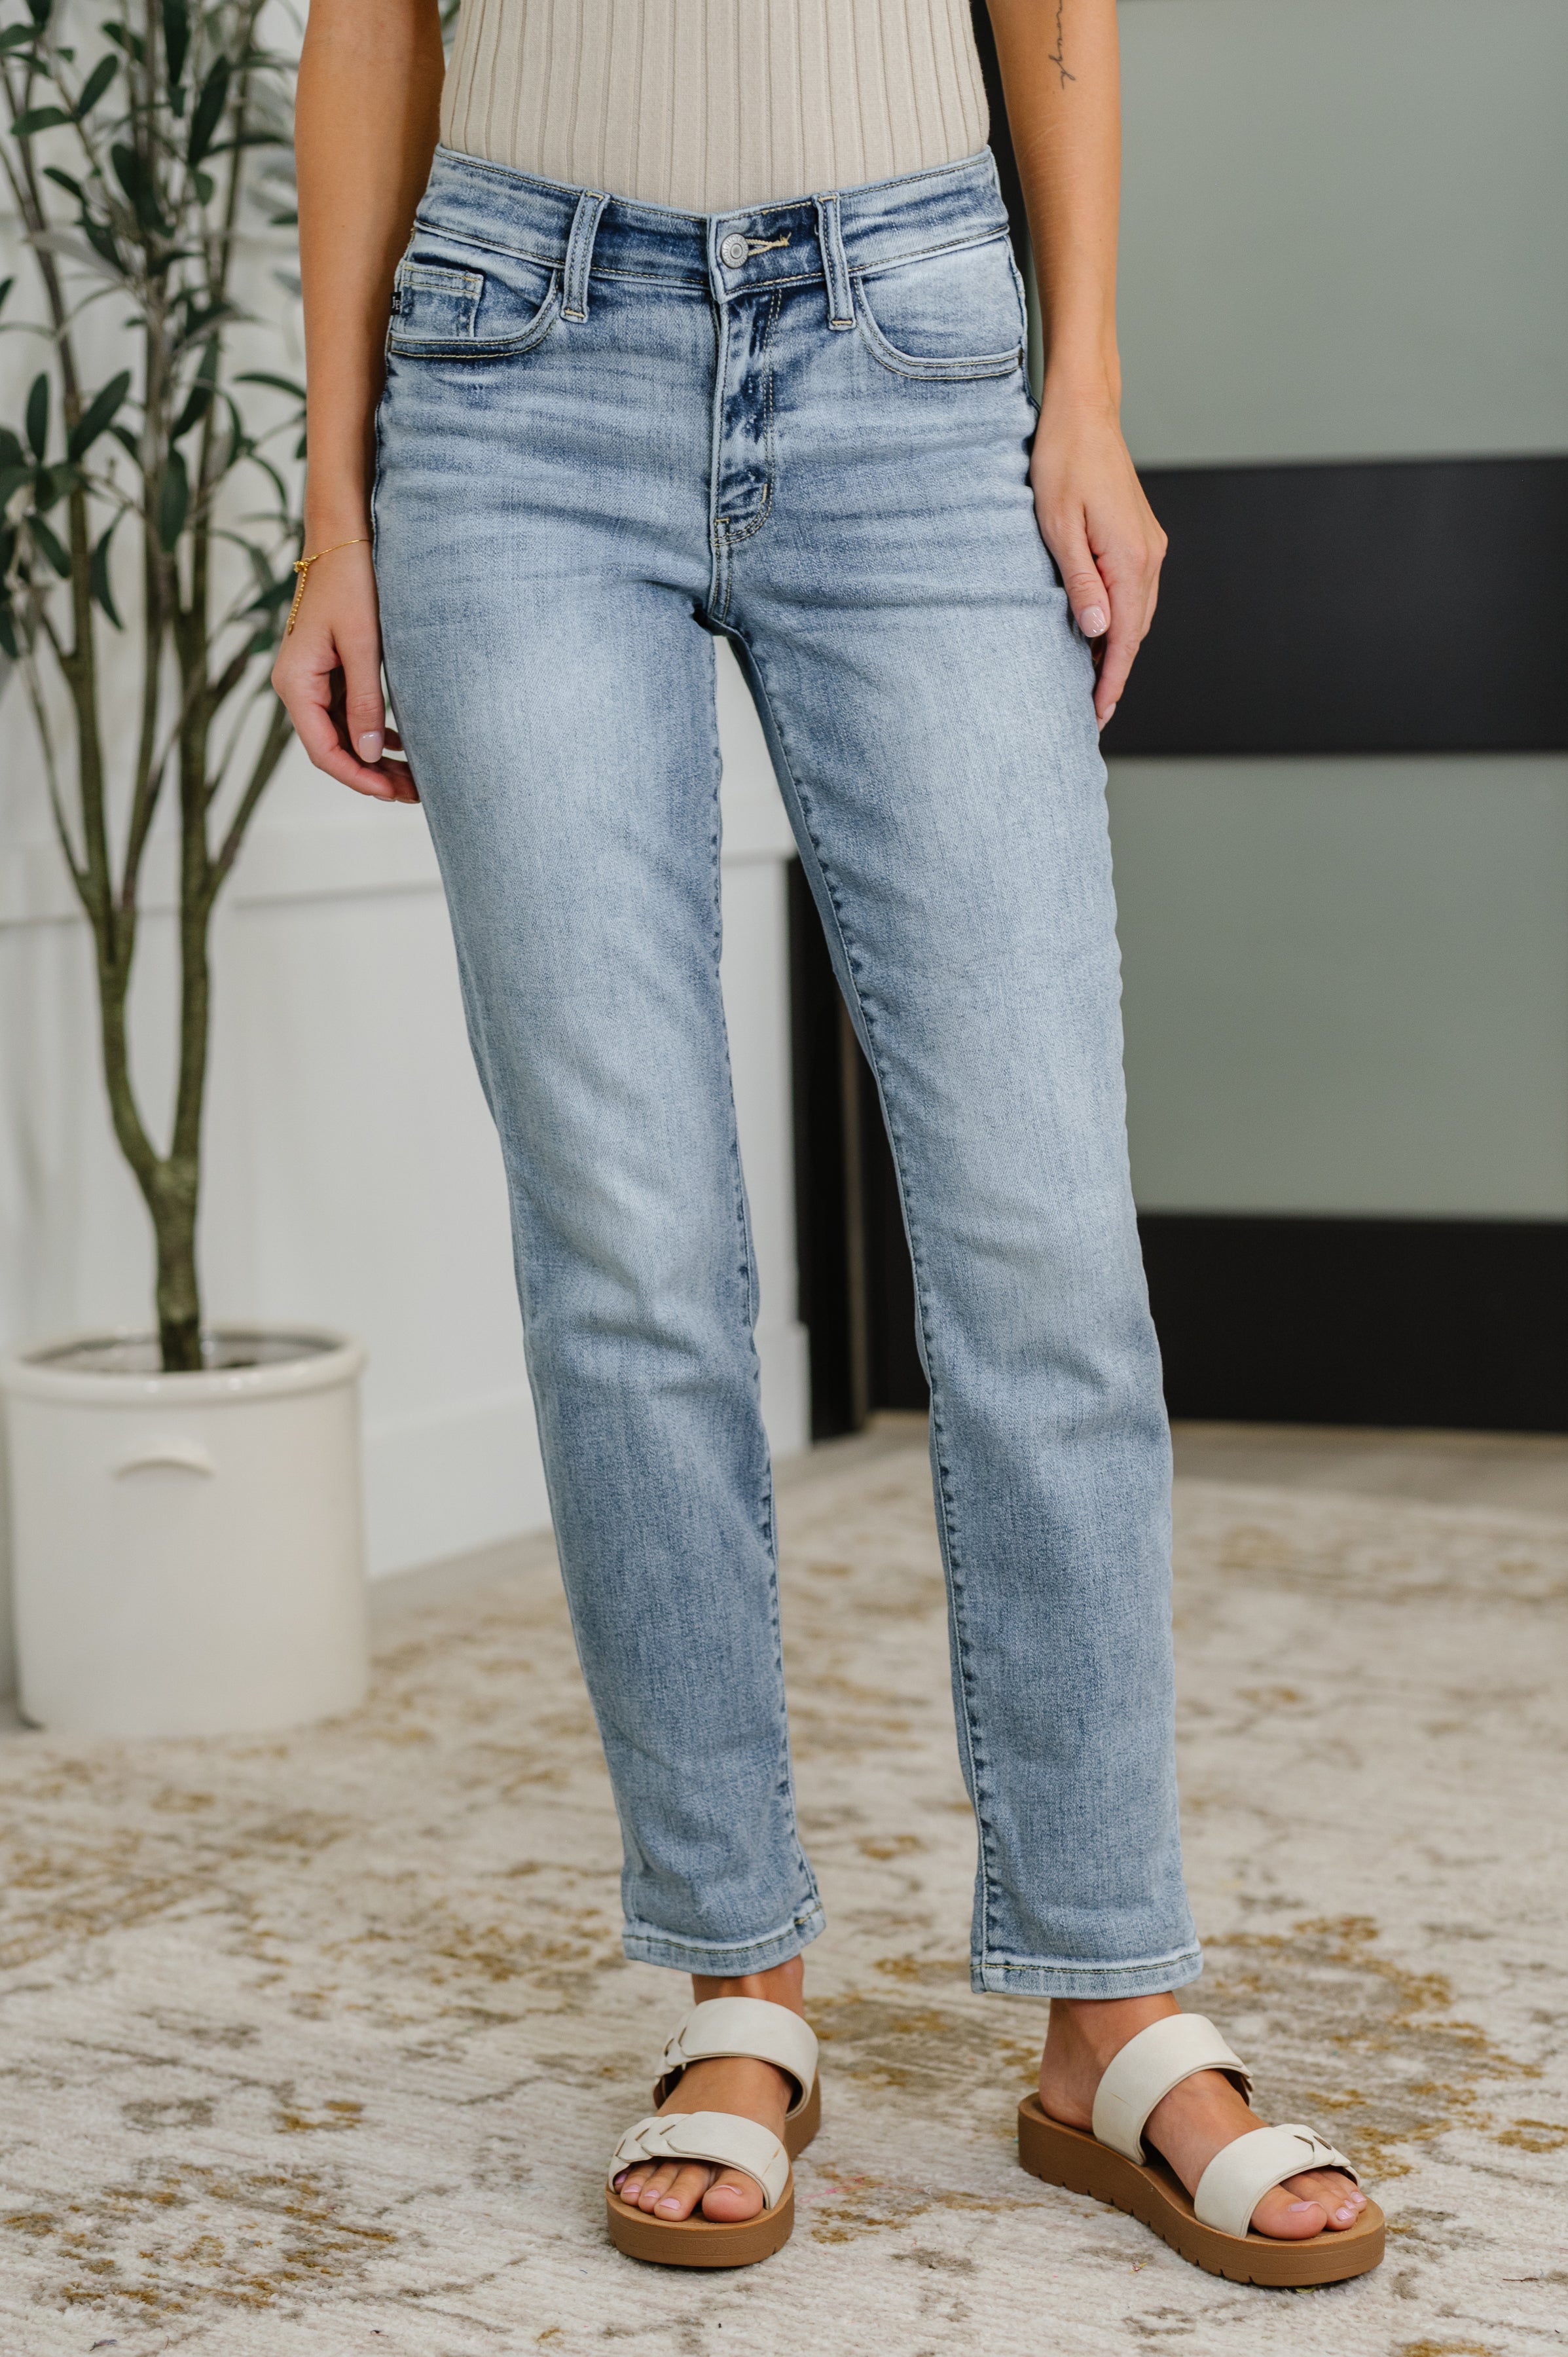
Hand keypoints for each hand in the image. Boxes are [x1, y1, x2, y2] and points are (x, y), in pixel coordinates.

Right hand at [271, 533, 418, 803]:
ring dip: (372, 757)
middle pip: (331, 748)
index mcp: (296, 683)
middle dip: (370, 774)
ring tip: (412, 778)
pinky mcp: (326, 672)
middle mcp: (296, 686)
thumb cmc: (352, 583)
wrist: (343, 538)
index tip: (392, 793)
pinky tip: (398, 744)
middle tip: (413, 793)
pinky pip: (345, 714)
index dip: (357, 778)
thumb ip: (365, 701)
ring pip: (340, 734)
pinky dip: (371, 732)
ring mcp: (310, 681)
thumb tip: (369, 754)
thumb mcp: (363, 645)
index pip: (323, 750)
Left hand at [1029, 389, 1166, 730]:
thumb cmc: (1063, 462)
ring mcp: (1149, 546)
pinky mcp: (1140, 538)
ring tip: (1091, 683)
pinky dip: (1119, 621)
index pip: (1124, 638)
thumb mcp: (1059, 526)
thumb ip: (1080, 582)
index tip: (1097, 714)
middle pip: (1135, 633)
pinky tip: (1099, 635)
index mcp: (1131, 558)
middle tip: (1091, 713)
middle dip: (1114, 674)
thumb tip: (1096, 632)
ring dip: (1116, 650)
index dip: (1110, 680)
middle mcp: (1149, 556)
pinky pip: (1134, 593)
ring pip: (1136, 615)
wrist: (1084, 414)